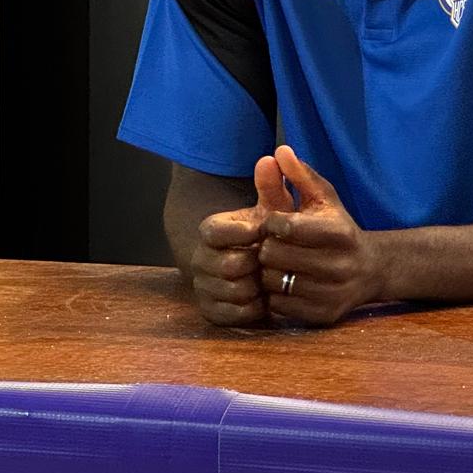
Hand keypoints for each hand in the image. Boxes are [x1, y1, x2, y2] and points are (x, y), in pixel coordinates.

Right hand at [190, 155, 292, 325]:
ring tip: (267, 277)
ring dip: (259, 286)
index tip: (263, 231)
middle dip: (257, 263)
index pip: (214, 230)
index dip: (243, 232)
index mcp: (209, 230)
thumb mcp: (273, 208)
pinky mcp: (211, 311)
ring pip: (235, 291)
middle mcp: (199, 258)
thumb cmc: (269, 233)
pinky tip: (262, 296)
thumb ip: (273, 186)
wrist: (259, 266)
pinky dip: (255, 307)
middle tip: (269, 258)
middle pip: (230, 265)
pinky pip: (237, 314)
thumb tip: (270, 157)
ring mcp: (202, 286)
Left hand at [259, 145, 384, 326]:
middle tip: (273, 245)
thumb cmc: (340, 228)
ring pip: (273, 282)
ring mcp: (331, 293)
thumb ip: (300, 175)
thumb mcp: (325, 198)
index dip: (272, 222)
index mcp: (338, 232)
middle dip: (267, 248)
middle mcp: (338, 265)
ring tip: (279, 264)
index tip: (276, 222)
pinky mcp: (324, 315)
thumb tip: (279, 151)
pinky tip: (287, 284)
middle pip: (272, 255)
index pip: (284, 226)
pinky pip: (279, 306)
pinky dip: (276, 295)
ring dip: (269, 273)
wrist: (373, 269)